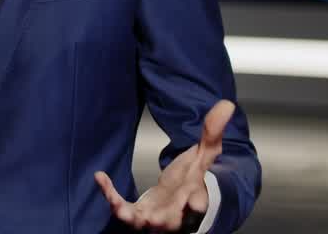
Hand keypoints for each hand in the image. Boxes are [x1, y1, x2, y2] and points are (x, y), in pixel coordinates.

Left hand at [94, 99, 234, 231]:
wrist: (181, 199)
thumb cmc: (194, 178)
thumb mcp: (204, 154)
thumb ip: (212, 133)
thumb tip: (226, 105)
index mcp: (194, 199)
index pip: (198, 205)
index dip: (197, 204)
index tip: (196, 202)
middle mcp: (175, 214)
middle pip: (171, 222)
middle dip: (164, 220)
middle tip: (154, 218)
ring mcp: (155, 217)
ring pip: (142, 223)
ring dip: (131, 217)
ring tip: (119, 209)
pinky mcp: (137, 214)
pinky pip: (122, 209)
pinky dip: (110, 196)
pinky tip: (100, 177)